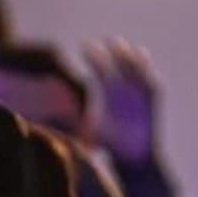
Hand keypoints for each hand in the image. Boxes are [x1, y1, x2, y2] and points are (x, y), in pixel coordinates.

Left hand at [84, 38, 161, 166]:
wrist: (133, 154)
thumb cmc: (109, 141)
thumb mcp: (89, 130)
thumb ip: (72, 122)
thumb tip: (45, 118)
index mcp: (105, 86)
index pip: (98, 63)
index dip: (94, 54)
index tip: (87, 47)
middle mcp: (122, 82)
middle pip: (118, 58)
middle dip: (116, 49)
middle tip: (112, 42)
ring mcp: (138, 88)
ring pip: (136, 65)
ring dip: (133, 56)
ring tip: (128, 50)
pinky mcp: (152, 96)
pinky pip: (152, 81)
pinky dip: (149, 73)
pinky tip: (145, 65)